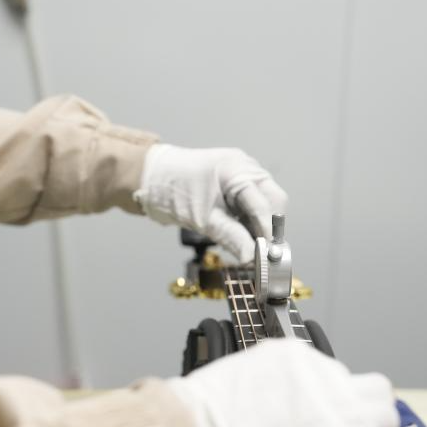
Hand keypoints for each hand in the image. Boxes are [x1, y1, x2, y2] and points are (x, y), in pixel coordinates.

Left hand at [132, 144, 287, 262]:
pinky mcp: (237, 185)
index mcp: (238, 170)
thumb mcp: (202, 218)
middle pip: (273, 201)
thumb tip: (251, 257)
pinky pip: (252, 204)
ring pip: (265, 204)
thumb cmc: (173, 190)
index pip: (265, 204)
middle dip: (270, 226)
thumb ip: (230, 236)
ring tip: (250, 247)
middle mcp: (246, 169)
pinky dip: (249, 221)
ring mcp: (243, 175)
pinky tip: (242, 236)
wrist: (152, 178)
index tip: (269, 256)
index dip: (268, 231)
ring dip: (260, 225)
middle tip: (262, 252)